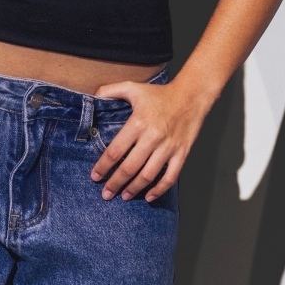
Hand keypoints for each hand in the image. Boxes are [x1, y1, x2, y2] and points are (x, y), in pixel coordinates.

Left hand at [89, 78, 211, 201]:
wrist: (191, 96)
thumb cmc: (159, 93)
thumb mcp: (132, 87)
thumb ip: (110, 90)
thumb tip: (93, 97)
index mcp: (137, 123)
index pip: (116, 151)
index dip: (103, 166)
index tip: (95, 176)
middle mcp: (152, 137)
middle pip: (129, 167)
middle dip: (115, 183)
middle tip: (106, 194)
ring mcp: (168, 147)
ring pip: (148, 175)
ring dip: (134, 189)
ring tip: (124, 196)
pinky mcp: (181, 153)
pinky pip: (170, 177)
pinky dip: (159, 190)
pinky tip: (149, 197)